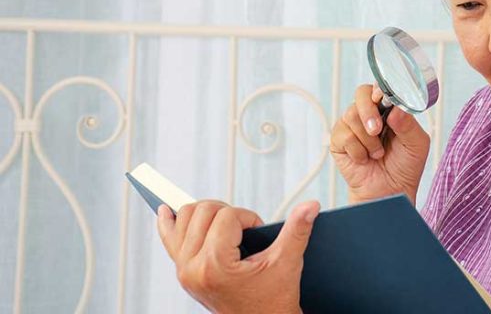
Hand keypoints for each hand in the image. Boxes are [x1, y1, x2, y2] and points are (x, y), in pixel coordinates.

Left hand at [157, 199, 319, 313]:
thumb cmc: (274, 300)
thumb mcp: (287, 263)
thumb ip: (298, 230)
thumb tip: (311, 204)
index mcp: (215, 265)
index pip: (226, 216)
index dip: (248, 217)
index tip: (259, 232)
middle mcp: (192, 268)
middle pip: (202, 211)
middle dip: (227, 212)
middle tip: (244, 229)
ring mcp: (184, 271)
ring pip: (183, 217)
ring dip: (205, 213)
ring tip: (225, 222)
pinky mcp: (183, 272)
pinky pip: (168, 238)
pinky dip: (168, 222)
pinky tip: (166, 210)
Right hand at [330, 84, 429, 203]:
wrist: (389, 191)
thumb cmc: (404, 166)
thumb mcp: (417, 145)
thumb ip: (408, 125)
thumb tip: (395, 110)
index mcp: (389, 109)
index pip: (380, 88)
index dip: (379, 89)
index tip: (381, 97)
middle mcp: (369, 113)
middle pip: (361, 94)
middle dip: (368, 111)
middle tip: (377, 130)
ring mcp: (352, 126)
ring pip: (351, 116)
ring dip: (368, 140)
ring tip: (377, 153)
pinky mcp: (339, 141)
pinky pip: (343, 136)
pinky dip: (357, 151)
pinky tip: (364, 159)